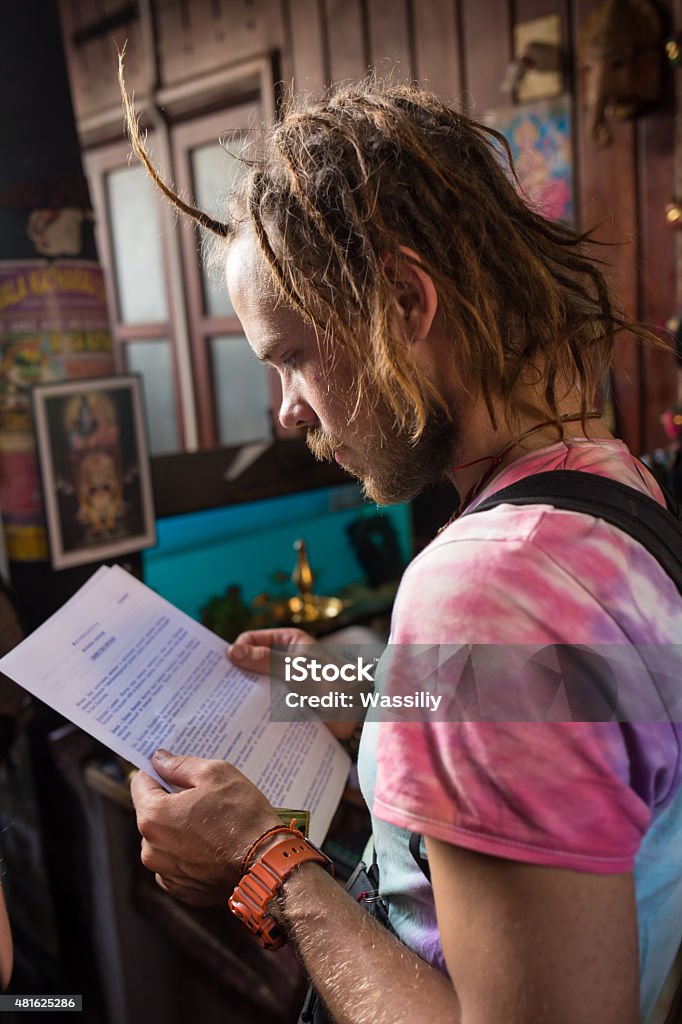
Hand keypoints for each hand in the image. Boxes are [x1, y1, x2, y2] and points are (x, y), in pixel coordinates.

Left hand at [131, 749, 280, 905]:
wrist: (266, 862)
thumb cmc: (242, 815)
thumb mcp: (215, 774)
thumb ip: (180, 765)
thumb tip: (160, 760)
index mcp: (153, 817)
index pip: (140, 784)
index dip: (157, 773)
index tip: (173, 771)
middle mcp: (151, 849)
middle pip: (152, 814)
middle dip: (172, 803)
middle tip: (203, 797)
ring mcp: (166, 873)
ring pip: (165, 840)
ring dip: (180, 830)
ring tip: (212, 824)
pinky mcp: (182, 890)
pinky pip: (178, 864)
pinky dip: (190, 854)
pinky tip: (213, 846)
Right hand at [229, 628, 358, 740]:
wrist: (357, 712)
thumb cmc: (332, 682)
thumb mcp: (295, 669)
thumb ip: (264, 660)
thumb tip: (232, 651)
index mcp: (288, 641)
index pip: (251, 640)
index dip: (237, 650)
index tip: (224, 668)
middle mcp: (286, 658)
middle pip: (252, 662)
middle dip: (238, 673)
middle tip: (217, 689)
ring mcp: (287, 680)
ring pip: (258, 683)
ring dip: (246, 693)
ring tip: (227, 707)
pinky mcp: (289, 701)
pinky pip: (267, 702)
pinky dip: (257, 708)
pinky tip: (244, 718)